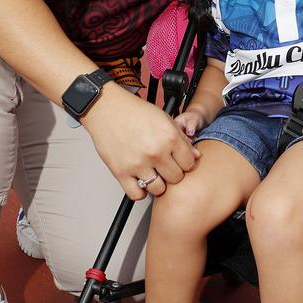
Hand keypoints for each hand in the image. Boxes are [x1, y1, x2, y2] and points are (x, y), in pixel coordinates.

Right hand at [82, 83, 199, 200]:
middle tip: (163, 165)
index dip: (185, 163)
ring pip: (159, 189)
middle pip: (176, 178)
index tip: (178, 161)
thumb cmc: (134, 111)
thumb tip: (196, 156)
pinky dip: (139, 191)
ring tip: (151, 172)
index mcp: (169, 138)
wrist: (107, 108)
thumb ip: (182, 139)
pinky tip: (139, 180)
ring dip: (157, 183)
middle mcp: (156, 152)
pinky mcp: (121, 172)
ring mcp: (138, 164)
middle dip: (172, 172)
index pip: (189, 164)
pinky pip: (137, 195)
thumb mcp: (165, 119)